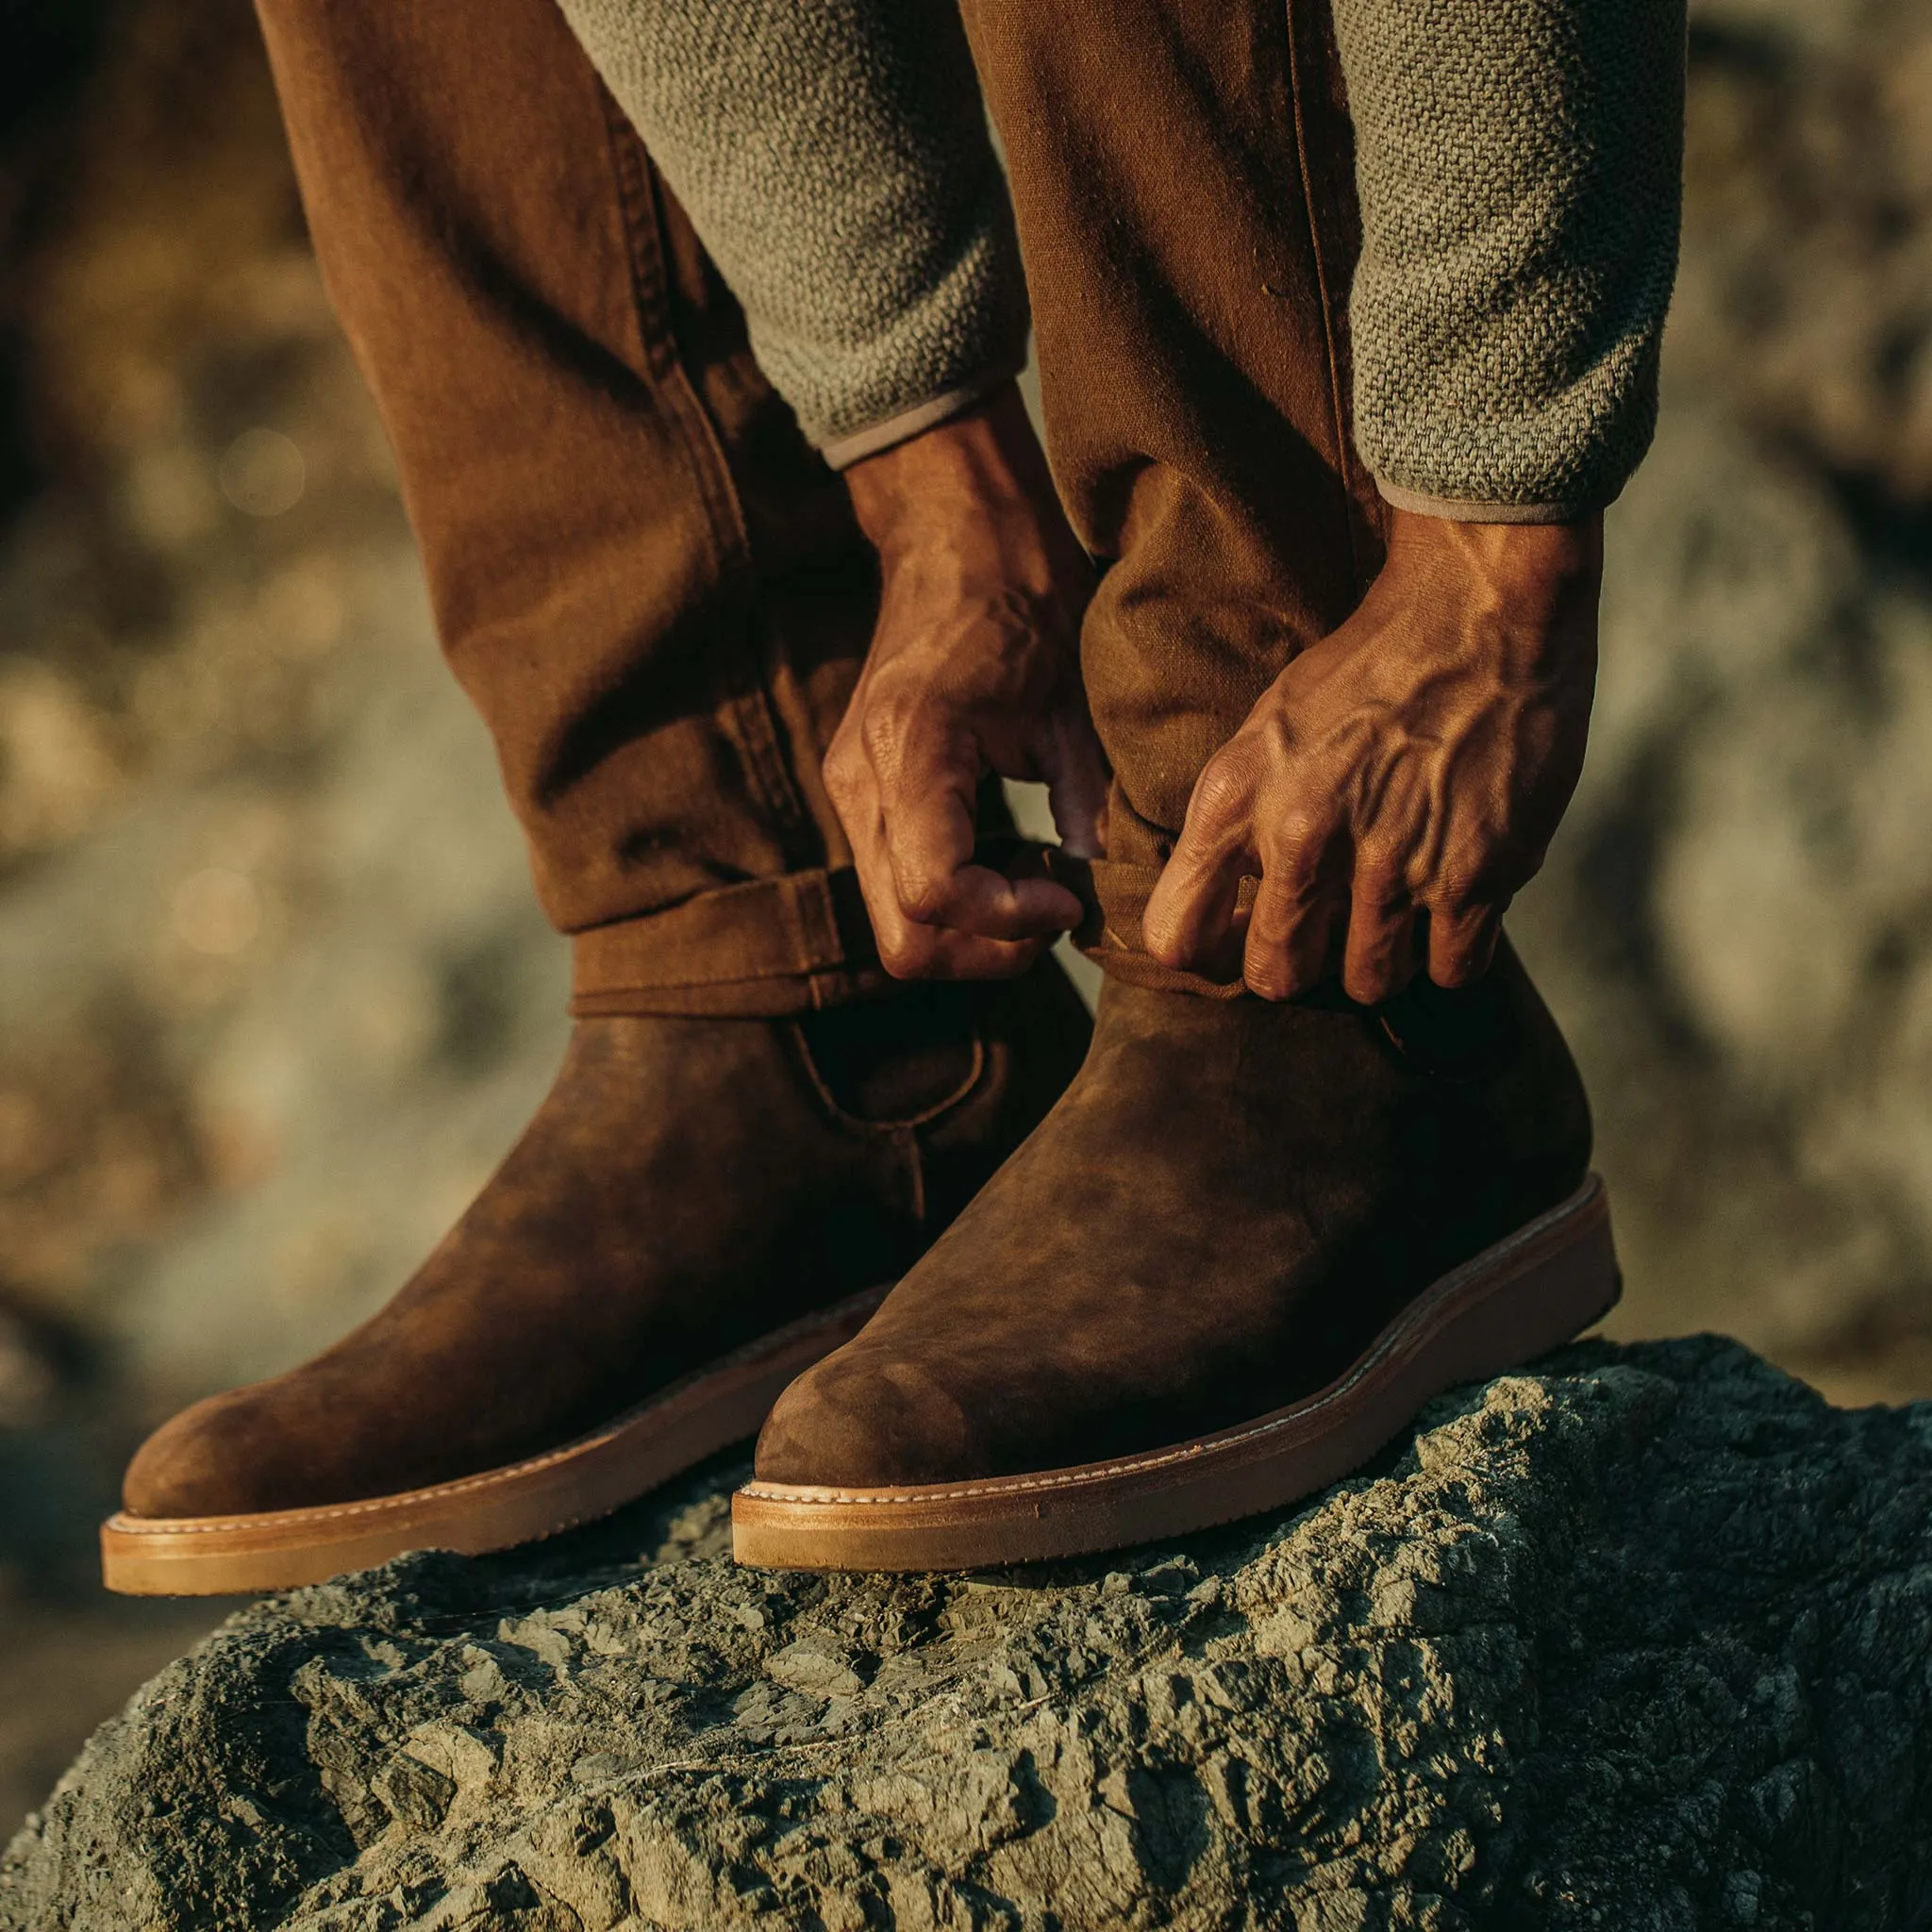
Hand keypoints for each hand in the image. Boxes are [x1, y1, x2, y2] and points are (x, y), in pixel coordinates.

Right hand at [827, 384, 1108, 978]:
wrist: (956, 532)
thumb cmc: (1024, 600)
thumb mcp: (1072, 708)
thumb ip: (1088, 807)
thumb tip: (1107, 893)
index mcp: (914, 748)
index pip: (935, 895)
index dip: (1010, 920)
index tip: (1069, 895)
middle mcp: (863, 779)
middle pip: (903, 937)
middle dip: (987, 949)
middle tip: (1055, 911)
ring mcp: (851, 789)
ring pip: (895, 924)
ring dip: (972, 930)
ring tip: (1037, 878)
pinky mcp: (859, 792)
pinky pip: (895, 885)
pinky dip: (956, 899)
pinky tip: (1008, 853)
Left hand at [1143, 509, 1600, 1003]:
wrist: (1480, 606)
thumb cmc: (1369, 666)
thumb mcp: (1266, 728)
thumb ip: (1237, 818)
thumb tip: (1222, 907)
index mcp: (1236, 796)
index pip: (1177, 936)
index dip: (1208, 953)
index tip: (1241, 936)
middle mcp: (1303, 834)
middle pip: (1275, 978)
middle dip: (1302, 965)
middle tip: (1330, 930)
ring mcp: (1391, 861)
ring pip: (1367, 984)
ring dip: (1384, 957)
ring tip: (1399, 905)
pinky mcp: (1474, 873)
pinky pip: (1452, 971)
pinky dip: (1453, 951)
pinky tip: (1455, 900)